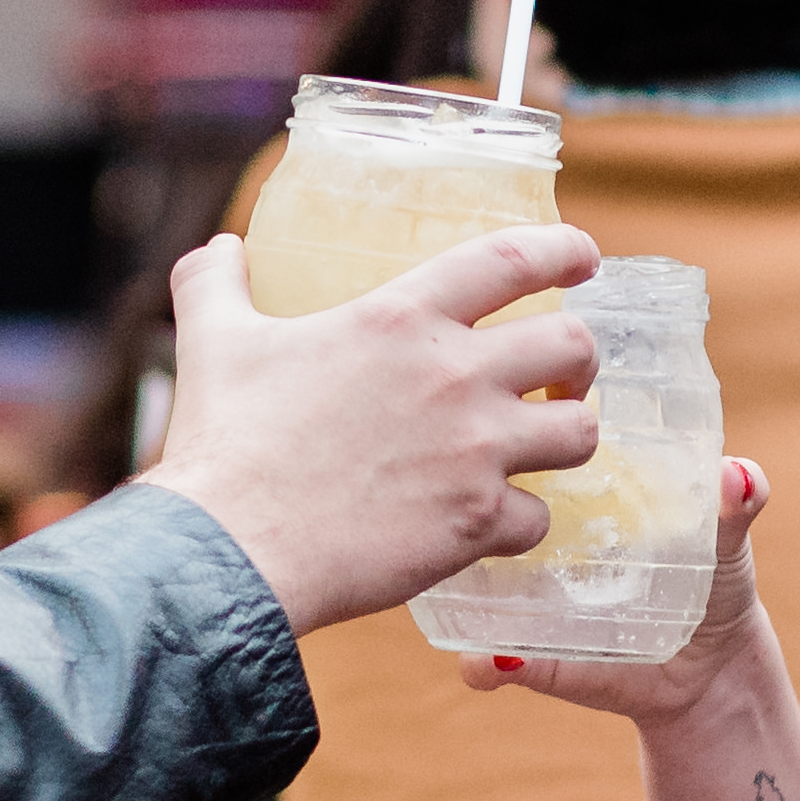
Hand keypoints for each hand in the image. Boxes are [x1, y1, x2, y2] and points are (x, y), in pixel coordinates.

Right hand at [144, 227, 603, 629]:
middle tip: (560, 377)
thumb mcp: (215, 342)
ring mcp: (474, 451)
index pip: (512, 260)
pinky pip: (539, 518)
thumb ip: (217, 284)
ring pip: (580, 433)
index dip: (563, 251)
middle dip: (580, 360)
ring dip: (567, 436)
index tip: (584, 258)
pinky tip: (492, 523)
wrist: (231, 550)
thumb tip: (221, 249)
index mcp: (400, 317)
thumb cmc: (224, 443)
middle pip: (574, 346)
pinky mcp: (476, 522)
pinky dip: (521, 522)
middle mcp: (454, 374)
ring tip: (544, 445)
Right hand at [455, 457, 781, 724]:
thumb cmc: (714, 584)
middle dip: (464, 506)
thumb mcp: (725, 541)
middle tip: (472, 503)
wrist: (709, 673)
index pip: (532, 454)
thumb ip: (734, 507)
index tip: (495, 418)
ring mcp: (527, 599)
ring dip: (455, 588)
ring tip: (461, 584)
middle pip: (484, 515)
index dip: (508, 436)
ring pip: (469, 588)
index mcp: (581, 494)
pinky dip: (484, 664)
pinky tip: (491, 662)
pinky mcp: (532, 657)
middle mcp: (541, 540)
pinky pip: (491, 661)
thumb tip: (739, 475)